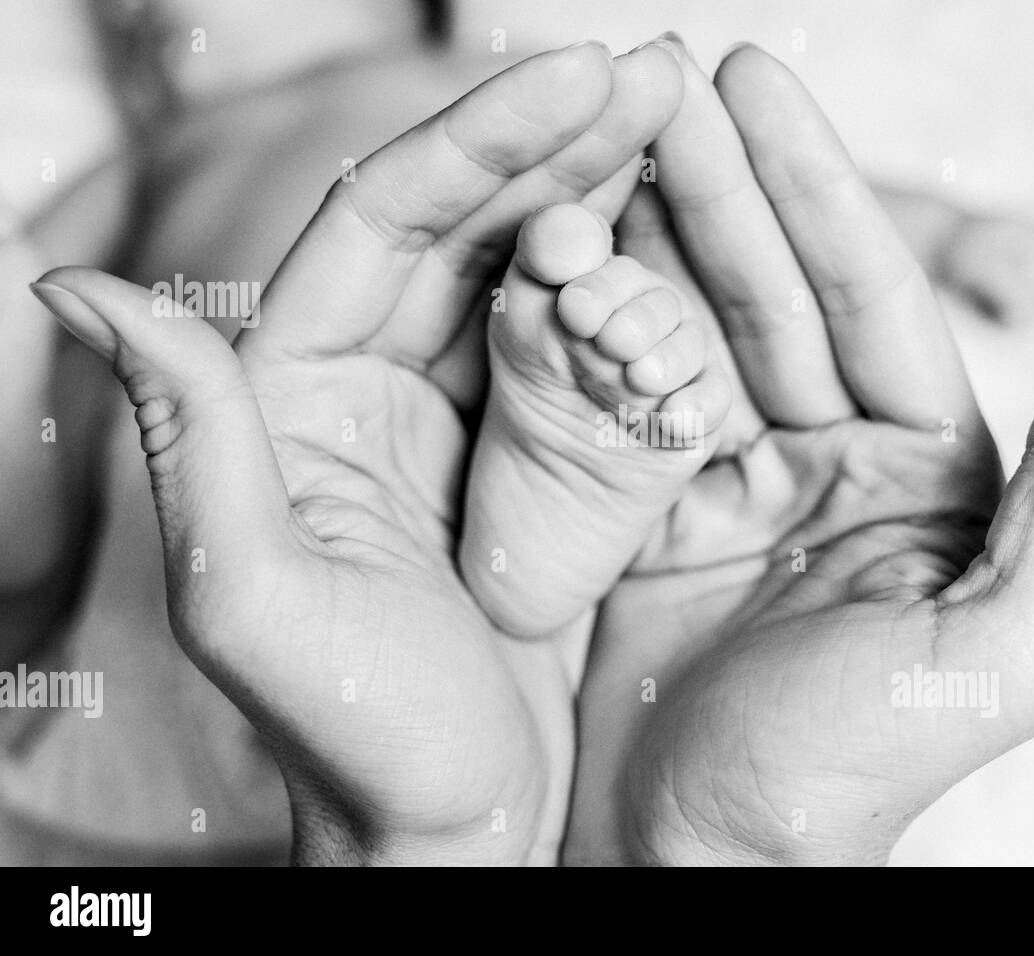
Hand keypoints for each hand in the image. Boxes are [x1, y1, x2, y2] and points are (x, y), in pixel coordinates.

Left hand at [31, 41, 683, 864]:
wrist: (457, 825)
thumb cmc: (361, 737)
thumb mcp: (259, 595)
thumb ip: (188, 436)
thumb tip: (78, 285)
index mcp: (295, 398)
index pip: (386, 228)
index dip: (483, 142)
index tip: (585, 76)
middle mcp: (370, 388)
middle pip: (467, 227)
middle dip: (561, 141)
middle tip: (661, 70)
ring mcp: (459, 419)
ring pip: (530, 272)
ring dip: (605, 195)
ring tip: (687, 120)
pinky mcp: (532, 460)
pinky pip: (582, 349)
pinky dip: (635, 291)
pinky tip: (691, 241)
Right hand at [566, 44, 1033, 864]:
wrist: (691, 865)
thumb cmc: (844, 780)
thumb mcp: (999, 650)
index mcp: (924, 478)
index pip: (869, 302)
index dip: (816, 193)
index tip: (756, 90)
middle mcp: (830, 464)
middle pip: (773, 296)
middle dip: (724, 184)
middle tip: (671, 75)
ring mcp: (728, 483)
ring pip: (690, 330)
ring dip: (652, 235)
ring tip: (608, 133)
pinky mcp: (641, 514)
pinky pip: (616, 399)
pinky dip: (590, 327)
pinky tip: (562, 251)